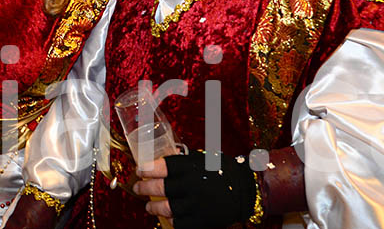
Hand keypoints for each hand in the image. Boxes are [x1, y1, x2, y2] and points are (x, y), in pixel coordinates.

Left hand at [136, 151, 257, 228]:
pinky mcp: (200, 221)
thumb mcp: (203, 160)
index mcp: (192, 167)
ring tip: (148, 205)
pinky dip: (170, 220)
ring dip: (153, 206)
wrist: (246, 190)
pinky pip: (178, 223)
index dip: (147, 168)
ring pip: (165, 207)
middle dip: (144, 187)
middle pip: (160, 187)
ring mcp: (196, 205)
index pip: (162, 166)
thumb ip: (183, 162)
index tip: (139, 170)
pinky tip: (166, 217)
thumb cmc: (222, 171)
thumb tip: (159, 161)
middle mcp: (192, 185)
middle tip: (137, 187)